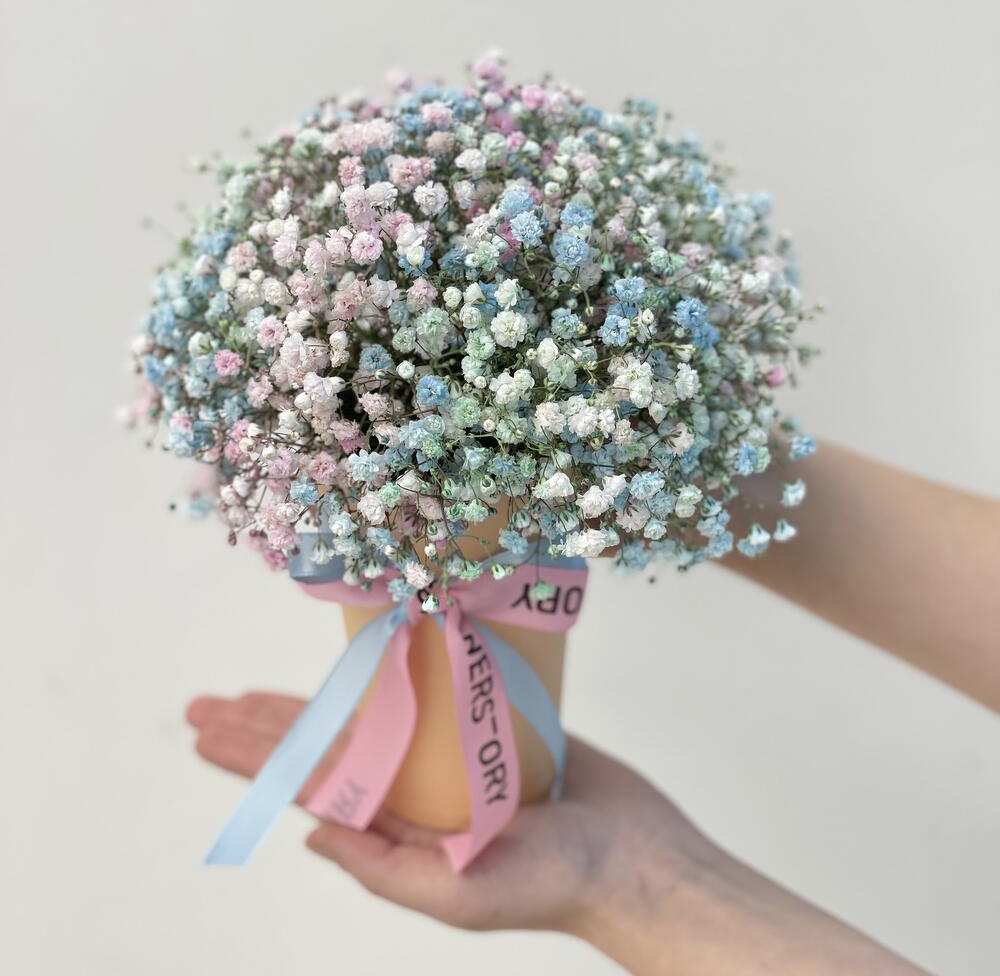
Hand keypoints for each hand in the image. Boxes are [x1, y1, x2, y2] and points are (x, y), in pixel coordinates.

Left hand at [187, 692, 926, 974]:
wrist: (639, 857)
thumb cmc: (557, 884)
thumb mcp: (463, 894)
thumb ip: (387, 869)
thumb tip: (308, 832)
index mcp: (399, 828)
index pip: (307, 783)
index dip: (254, 757)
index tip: (205, 729)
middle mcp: (413, 788)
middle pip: (324, 746)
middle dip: (264, 726)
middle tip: (206, 701)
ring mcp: (450, 753)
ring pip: (368, 715)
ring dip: (313, 700)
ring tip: (262, 689)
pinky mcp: (491, 723)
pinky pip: (434, 690)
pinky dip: (398, 670)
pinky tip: (370, 657)